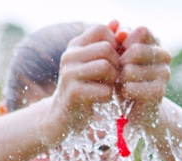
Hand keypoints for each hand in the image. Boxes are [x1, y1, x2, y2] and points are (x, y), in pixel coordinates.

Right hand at [45, 25, 121, 139]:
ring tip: (108, 87)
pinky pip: (104, 91)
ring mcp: (69, 74)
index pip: (101, 29)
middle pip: (106, 48)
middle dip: (117, 64)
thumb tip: (118, 23)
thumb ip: (107, 43)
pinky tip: (101, 99)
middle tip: (114, 77)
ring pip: (105, 67)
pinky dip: (108, 96)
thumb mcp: (94, 62)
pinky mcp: (73, 93)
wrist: (64, 116)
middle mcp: (69, 56)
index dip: (115, 43)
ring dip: (113, 80)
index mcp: (75, 45)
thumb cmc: (86, 87)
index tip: (115, 60)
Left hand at [115, 26, 169, 128]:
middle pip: (136, 50)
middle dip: (120, 62)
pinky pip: (132, 87)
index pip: (142, 31)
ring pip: (131, 70)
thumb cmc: (124, 75)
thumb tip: (120, 31)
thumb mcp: (119, 54)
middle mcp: (164, 55)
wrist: (135, 106)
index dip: (125, 41)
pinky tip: (126, 92)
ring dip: (120, 78)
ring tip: (122, 82)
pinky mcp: (160, 91)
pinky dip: (125, 91)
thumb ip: (118, 38)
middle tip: (118, 71)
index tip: (119, 52)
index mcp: (156, 41)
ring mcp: (165, 73)